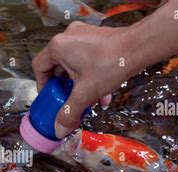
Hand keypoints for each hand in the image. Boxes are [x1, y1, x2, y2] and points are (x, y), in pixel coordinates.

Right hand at [32, 22, 134, 137]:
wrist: (138, 48)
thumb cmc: (110, 64)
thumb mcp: (85, 94)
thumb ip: (69, 113)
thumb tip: (59, 129)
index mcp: (58, 47)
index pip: (39, 66)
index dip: (42, 84)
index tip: (50, 96)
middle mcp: (68, 37)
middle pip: (56, 66)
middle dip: (63, 86)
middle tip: (67, 99)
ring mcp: (83, 35)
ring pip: (73, 64)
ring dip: (78, 83)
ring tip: (86, 98)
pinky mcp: (96, 38)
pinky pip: (86, 58)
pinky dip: (89, 75)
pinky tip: (101, 91)